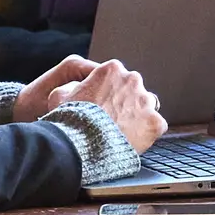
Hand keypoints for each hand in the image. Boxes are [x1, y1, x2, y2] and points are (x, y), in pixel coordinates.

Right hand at [13, 54, 164, 152]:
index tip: (101, 105)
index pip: (115, 76)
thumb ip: (70, 88)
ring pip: (145, 107)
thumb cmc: (71, 121)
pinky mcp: (155, 122)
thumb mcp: (59, 97)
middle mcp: (133, 80)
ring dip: (137, 116)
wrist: (85, 145)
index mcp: (111, 69)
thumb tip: (74, 88)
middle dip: (124, 102)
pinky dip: (146, 133)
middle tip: (111, 119)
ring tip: (122, 132)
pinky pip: (154, 126)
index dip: (107, 92)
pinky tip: (132, 141)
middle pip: (132, 90)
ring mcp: (147, 101)